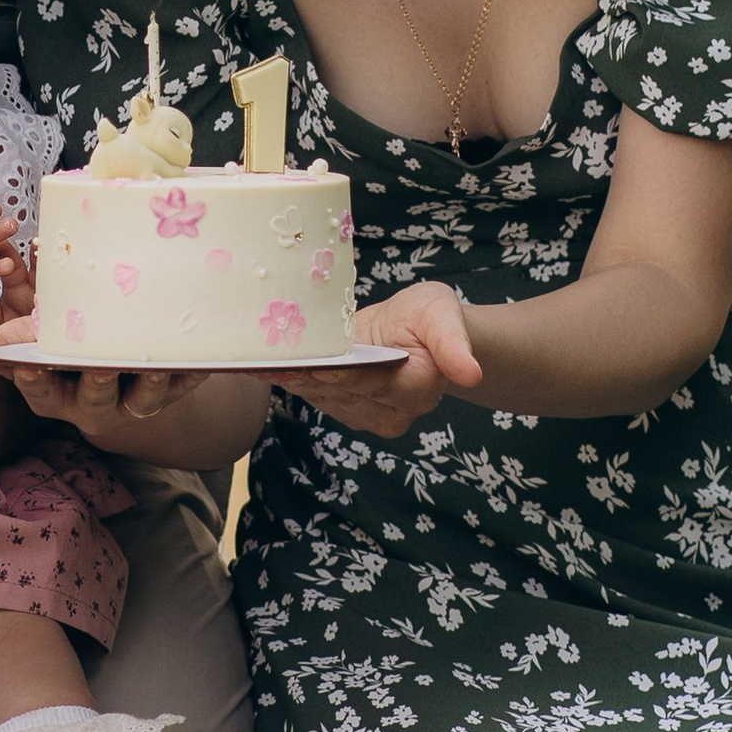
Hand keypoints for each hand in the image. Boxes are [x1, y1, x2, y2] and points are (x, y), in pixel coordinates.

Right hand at [0, 316, 210, 432]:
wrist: (117, 387)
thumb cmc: (66, 353)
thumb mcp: (35, 344)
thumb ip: (10, 338)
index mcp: (56, 393)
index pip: (41, 392)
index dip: (34, 382)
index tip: (30, 366)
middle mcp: (92, 403)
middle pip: (93, 396)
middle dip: (96, 381)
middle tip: (99, 365)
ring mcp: (131, 401)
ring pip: (141, 396)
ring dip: (147, 380)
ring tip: (152, 362)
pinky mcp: (167, 393)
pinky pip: (181, 387)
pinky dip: (189, 373)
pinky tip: (200, 359)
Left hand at [272, 282, 484, 439]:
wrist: (419, 333)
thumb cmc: (431, 318)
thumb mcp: (443, 315)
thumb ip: (454, 343)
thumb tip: (471, 373)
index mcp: (420, 386)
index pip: (378, 384)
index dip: (347, 377)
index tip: (319, 367)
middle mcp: (396, 411)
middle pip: (345, 393)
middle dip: (309, 377)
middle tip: (271, 362)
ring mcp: (371, 416)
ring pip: (327, 399)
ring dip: (294, 382)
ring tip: (260, 363)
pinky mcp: (351, 411)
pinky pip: (319, 398)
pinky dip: (294, 382)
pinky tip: (267, 368)